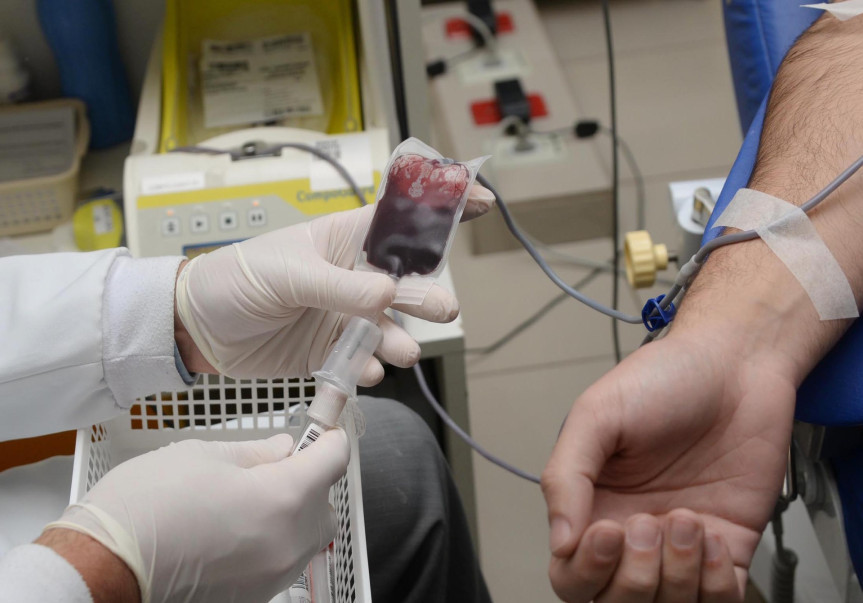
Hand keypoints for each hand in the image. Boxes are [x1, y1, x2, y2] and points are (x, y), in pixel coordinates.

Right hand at [45, 431, 348, 602]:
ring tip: (246, 502)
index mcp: (283, 496)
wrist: (103, 565)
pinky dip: (269, 543)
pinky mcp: (255, 596)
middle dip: (307, 480)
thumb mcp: (205, 456)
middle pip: (325, 503)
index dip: (328, 439)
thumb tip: (284, 450)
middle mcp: (289, 540)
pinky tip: (234, 532)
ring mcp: (274, 574)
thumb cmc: (147, 506)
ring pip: (305, 536)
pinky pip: (280, 561)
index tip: (320, 432)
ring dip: (290, 514)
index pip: (334, 460)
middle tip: (273, 466)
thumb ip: (257, 452)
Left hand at [174, 184, 494, 381]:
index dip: (442, 206)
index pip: (401, 217)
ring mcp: (343, 315)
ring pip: (388, 327)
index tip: (482, 202)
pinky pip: (362, 362)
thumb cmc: (235, 278)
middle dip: (427, 295)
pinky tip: (361, 373)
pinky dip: (366, 370)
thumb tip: (387, 294)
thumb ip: (339, 286)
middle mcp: (351, 276)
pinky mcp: (330, 351)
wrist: (197, 328)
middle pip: (405, 281)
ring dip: (398, 341)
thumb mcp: (286, 275)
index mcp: (342, 239)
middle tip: (441, 310)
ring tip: (398, 354)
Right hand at [542, 329, 797, 601]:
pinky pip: (719, 600)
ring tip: (688, 520)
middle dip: (634, 576)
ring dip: (678, 575)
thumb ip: (566, 474)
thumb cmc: (666, 379)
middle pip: (615, 602)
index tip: (610, 530)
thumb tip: (558, 541)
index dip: (586, 569)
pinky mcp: (728, 546)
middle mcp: (633, 532)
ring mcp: (680, 545)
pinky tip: (715, 537)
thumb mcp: (598, 414)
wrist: (737, 365)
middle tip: (650, 523)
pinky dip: (716, 583)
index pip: (571, 574)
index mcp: (593, 505)